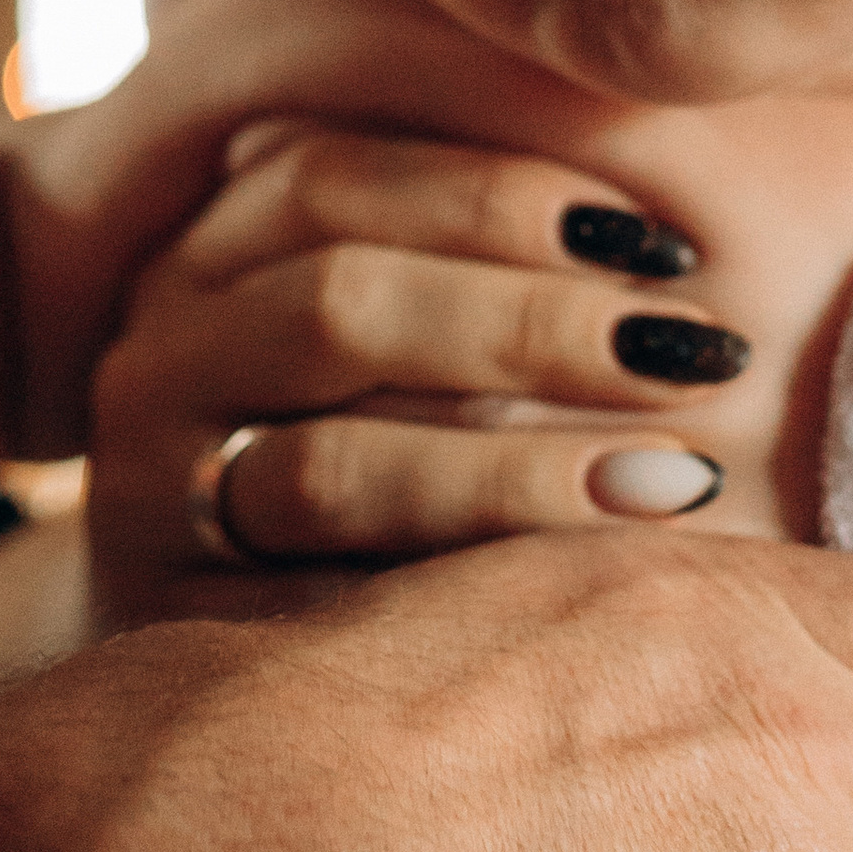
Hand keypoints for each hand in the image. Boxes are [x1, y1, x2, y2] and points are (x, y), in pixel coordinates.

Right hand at [89, 123, 739, 620]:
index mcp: (209, 252)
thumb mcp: (400, 334)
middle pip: (341, 304)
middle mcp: (158, 358)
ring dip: (526, 470)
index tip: (661, 241)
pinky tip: (596, 593)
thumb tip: (653, 183)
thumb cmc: (373, 457)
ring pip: (336, 468)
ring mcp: (148, 498)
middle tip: (703, 354)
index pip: (330, 178)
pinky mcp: (178, 636)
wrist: (208, 673)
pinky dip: (477, 596)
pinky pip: (333, 620)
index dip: (501, 194)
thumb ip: (476, 246)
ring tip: (684, 476)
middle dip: (537, 326)